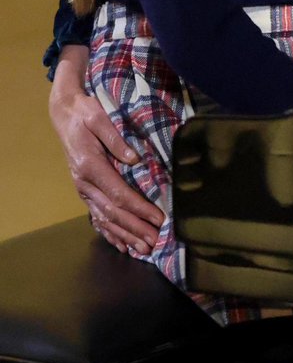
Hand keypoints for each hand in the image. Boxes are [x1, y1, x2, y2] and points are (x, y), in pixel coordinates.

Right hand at [49, 45, 164, 253]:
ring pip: (104, 219)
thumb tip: (135, 159)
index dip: (139, 208)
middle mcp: (85, 183)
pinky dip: (110, 233)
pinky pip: (96, 216)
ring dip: (125, 235)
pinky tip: (121, 245)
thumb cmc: (85, 113)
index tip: (158, 218)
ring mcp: (83, 189)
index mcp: (90, 166)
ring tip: (143, 249)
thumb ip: (116, 139)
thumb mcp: (99, 118)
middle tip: (155, 242)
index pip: (119, 194)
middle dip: (135, 228)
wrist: (64, 114)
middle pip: (113, 212)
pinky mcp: (84, 190)